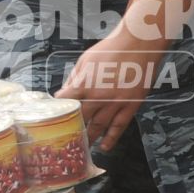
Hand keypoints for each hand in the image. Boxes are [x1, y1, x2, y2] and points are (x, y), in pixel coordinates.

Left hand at [56, 23, 167, 150]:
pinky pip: (120, 126)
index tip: (54, 118)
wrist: (139, 43)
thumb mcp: (86, 59)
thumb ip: (75, 78)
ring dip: (90, 139)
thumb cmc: (111, 48)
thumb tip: (64, 92)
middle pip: (81, 118)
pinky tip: (105, 146)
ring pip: (99, 126)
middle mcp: (99, 95)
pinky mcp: (131, 105)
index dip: (58, 110)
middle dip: (72, 130)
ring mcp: (116, 102)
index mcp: (85, 83)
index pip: (66, 102)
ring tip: (83, 149)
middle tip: (67, 141)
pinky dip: (112, 138)